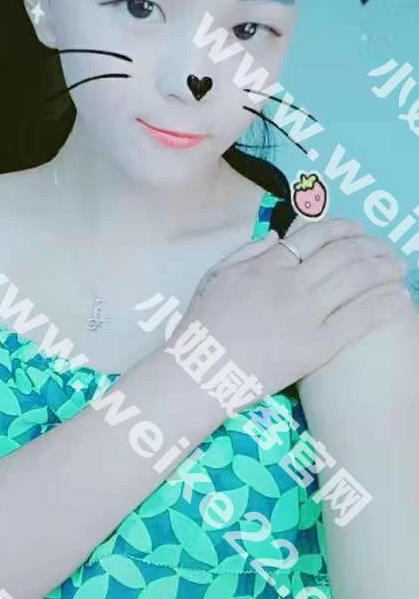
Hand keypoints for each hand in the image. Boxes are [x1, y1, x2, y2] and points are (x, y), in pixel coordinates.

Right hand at [173, 219, 410, 398]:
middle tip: (387, 251)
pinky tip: (400, 299)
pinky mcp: (316, 345)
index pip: (313, 236)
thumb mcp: (215, 276)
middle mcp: (290, 282)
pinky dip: (383, 304)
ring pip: (355, 281)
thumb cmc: (201, 326)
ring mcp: (305, 314)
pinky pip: (358, 319)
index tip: (358, 231)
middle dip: (371, 248)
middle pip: (342, 255)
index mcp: (266, 264)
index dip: (341, 229)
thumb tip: (276, 235)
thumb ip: (246, 251)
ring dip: (383, 270)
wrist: (200, 369)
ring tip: (398, 268)